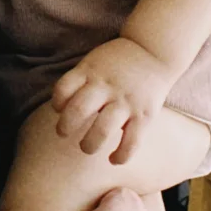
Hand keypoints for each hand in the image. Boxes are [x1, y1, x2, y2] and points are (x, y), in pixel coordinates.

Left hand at [52, 40, 170, 163]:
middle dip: (65, 126)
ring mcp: (126, 101)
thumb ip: (80, 81)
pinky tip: (113, 160)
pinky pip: (131, 142)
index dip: (57, 102)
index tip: (59, 109)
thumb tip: (61, 109)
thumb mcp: (94, 61)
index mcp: (90, 71)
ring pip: (102, 129)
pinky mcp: (144, 115)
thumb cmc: (117, 61)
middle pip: (79, 110)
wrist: (153, 50)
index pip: (64, 88)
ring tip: (86, 147)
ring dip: (89, 144)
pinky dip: (120, 155)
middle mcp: (106, 86)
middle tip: (63, 133)